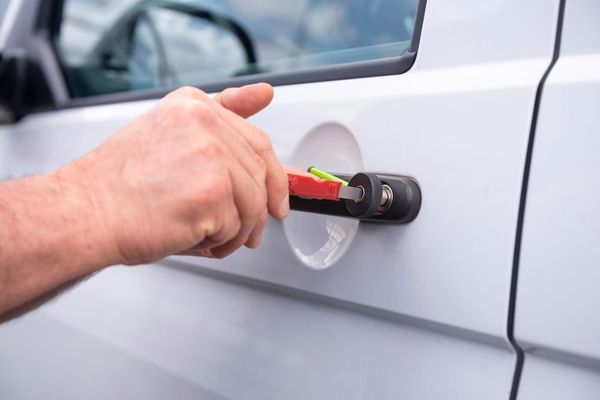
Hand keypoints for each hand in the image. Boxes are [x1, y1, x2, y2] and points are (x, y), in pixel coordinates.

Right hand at [58, 83, 287, 264]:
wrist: (83, 213)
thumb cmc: (118, 183)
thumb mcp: (169, 132)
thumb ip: (222, 112)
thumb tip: (265, 94)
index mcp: (194, 106)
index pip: (256, 139)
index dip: (273, 173)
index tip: (279, 192)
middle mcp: (204, 123)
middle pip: (260, 174)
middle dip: (258, 210)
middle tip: (250, 230)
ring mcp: (210, 156)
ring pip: (253, 203)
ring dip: (237, 230)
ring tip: (209, 237)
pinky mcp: (211, 193)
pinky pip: (237, 227)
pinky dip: (220, 243)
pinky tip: (194, 239)